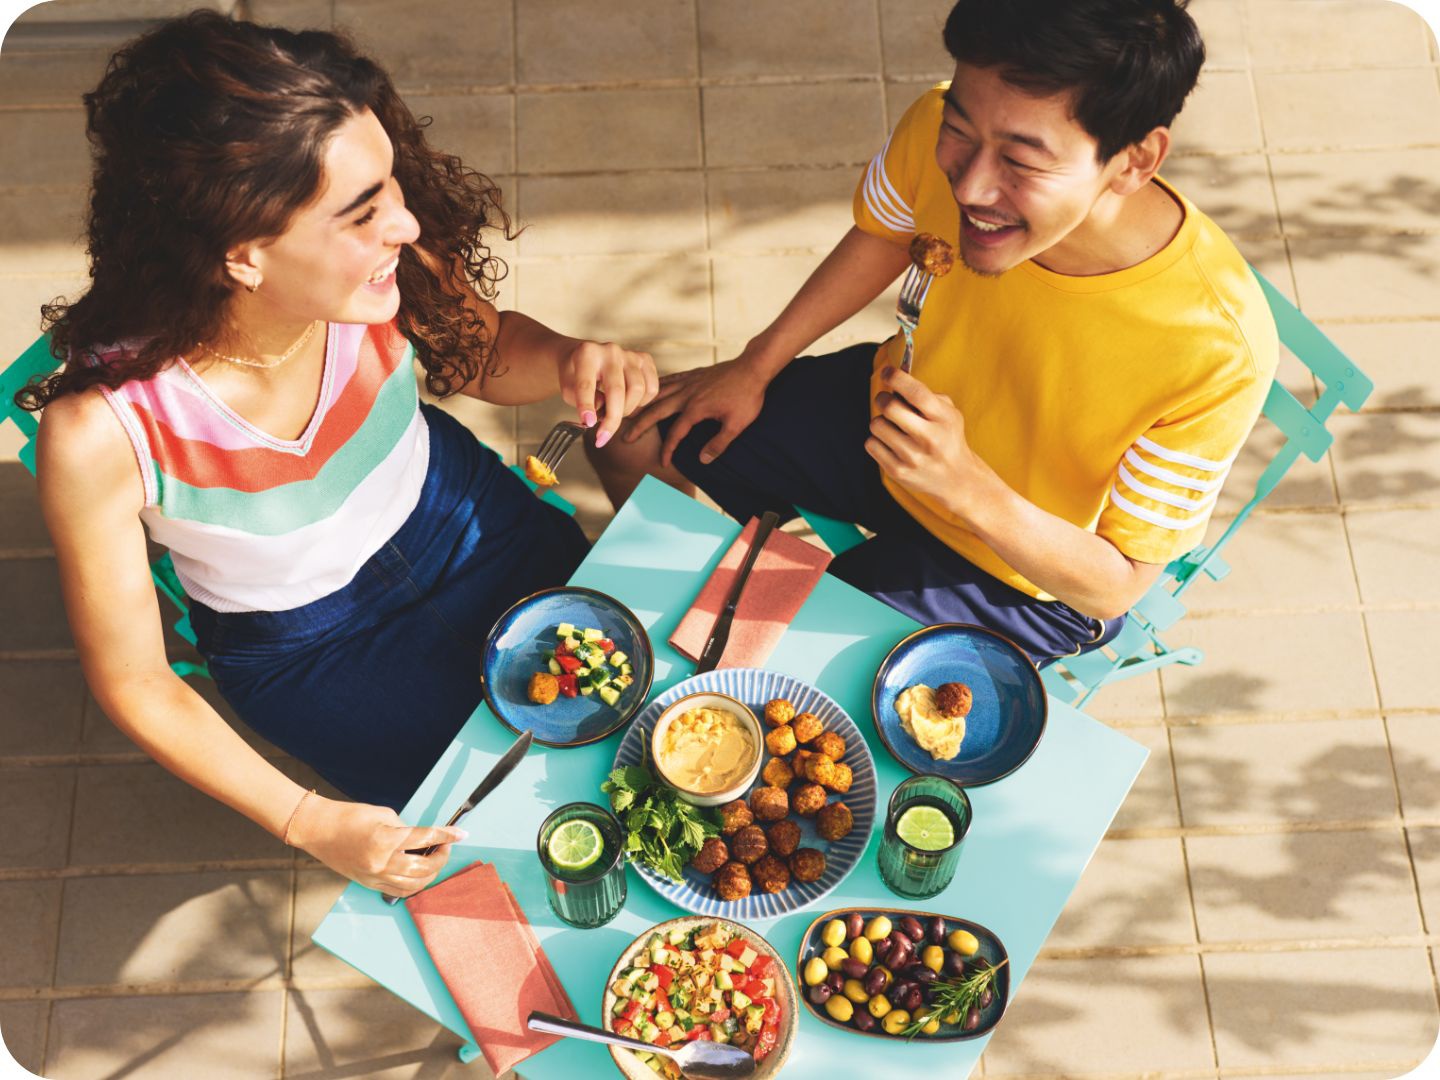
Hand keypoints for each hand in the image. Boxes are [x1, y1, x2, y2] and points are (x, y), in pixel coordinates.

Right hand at [289, 795, 467, 897]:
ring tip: (435, 858)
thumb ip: (405, 828)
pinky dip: (415, 884)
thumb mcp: (383, 814)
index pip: (425, 838)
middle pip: (424, 867)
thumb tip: (423, 839)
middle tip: (446, 845)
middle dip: (441, 856)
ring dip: (431, 873)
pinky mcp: (370, 884)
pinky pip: (400, 891)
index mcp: (385, 840)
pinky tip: (421, 873)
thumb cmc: (349, 816)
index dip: (447, 835)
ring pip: (415, 884)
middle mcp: (381, 863)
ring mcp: (375, 877)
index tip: (462, 833)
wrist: (318, 830)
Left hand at [559, 341, 658, 448]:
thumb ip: (580, 399)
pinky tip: (629, 402)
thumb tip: (602, 408)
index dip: (586, 406)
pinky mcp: (644, 359)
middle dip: (612, 418)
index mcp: (586, 354)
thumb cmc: (575, 375)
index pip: (586, 384)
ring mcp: (630, 354)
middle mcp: (610, 350)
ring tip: (614, 413)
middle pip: (617, 390)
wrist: (584, 357)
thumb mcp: (569, 388)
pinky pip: (651, 388)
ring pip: (638, 390)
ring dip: (627, 410)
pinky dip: (643, 402)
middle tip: (603, 435)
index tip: (588, 424)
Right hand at [623, 358, 768, 468]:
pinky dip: (657, 387)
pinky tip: (651, 391)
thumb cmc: (747, 396)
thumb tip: (703, 460)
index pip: (675, 433)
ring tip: (628, 412)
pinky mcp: (693, 375)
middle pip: (656, 411)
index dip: (668, 450)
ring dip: (642, 403)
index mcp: (696, 408)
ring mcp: (689, 382)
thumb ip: (719, 444)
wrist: (753, 368)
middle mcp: (687, 394)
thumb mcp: (737, 425)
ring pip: (658, 393)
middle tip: (625, 437)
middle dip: (640, 425)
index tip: (663, 463)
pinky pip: (669, 380)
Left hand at [866, 366, 993, 522]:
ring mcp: (912, 457)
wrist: (956, 478)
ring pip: (876, 425)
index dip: (897, 377)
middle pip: (890, 407)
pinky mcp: (897, 471)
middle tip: (886, 400)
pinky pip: (871, 444)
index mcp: (943, 419)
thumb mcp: (948, 413)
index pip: (916, 392)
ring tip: (893, 426)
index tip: (887, 372)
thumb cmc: (947, 437)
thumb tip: (895, 380)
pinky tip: (890, 443)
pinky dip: (877, 440)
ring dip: (880, 421)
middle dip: (883, 398)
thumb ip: (925, 395)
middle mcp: (929, 438)